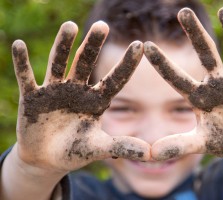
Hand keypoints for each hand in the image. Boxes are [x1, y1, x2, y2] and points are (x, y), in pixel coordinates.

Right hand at [12, 21, 149, 172]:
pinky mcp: (33, 97)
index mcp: (97, 100)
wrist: (48, 159)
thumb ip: (121, 146)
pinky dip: (22, 63)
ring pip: (59, 63)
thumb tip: (150, 154)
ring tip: (70, 26)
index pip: (115, 79)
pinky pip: (26, 78)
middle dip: (93, 45)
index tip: (140, 45)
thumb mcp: (99, 148)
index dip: (126, 64)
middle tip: (102, 26)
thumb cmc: (76, 150)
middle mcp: (78, 90)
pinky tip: (19, 46)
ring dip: (63, 45)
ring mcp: (55, 91)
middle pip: (86, 62)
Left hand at [144, 7, 222, 159]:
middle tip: (182, 12)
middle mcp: (218, 85)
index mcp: (200, 98)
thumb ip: (178, 146)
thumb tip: (149, 154)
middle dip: (195, 34)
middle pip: (205, 54)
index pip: (177, 78)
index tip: (145, 46)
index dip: (162, 64)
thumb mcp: (201, 144)